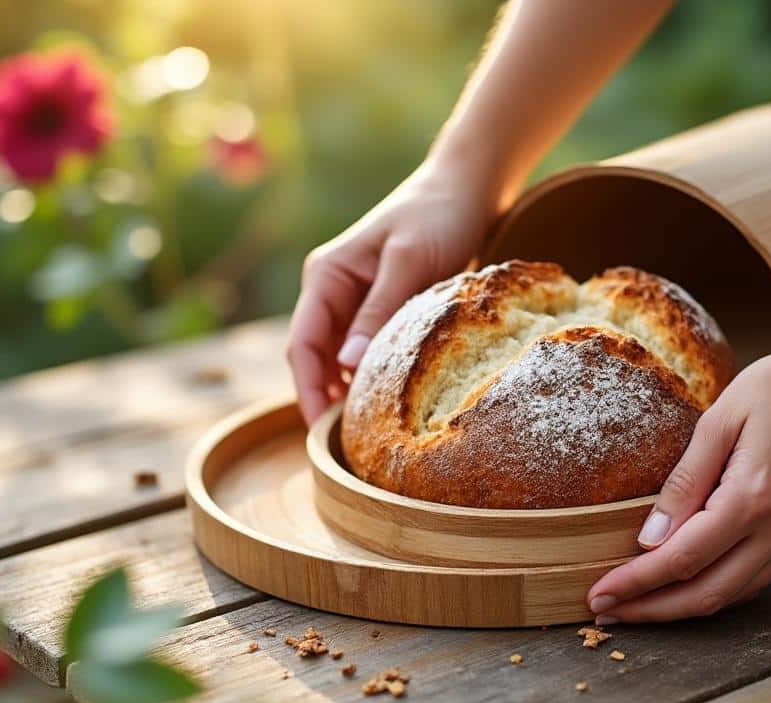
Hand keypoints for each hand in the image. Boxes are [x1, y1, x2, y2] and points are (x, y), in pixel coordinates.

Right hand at [287, 160, 500, 423]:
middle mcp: (332, 290)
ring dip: (346, 390)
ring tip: (365, 433)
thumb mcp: (409, 262)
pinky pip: (364, 348)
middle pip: (314, 357)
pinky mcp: (379, 306)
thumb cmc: (438, 214)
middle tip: (346, 446)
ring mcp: (354, 299)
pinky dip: (369, 374)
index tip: (322, 431)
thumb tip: (347, 364)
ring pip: (338, 357)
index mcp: (326, 276)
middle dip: (323, 399)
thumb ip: (379, 311)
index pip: (303, 345)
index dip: (308, 391)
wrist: (468, 187)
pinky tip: (385, 401)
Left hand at [585, 330, 770, 622]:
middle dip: (653, 610)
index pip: (682, 560)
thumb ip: (684, 485)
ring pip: (736, 594)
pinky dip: (721, 586)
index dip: (636, 584)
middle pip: (708, 594)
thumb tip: (648, 541)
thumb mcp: (718, 422)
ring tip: (639, 604)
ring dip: (685, 605)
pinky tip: (688, 582)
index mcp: (754, 498)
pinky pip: (761, 577)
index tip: (599, 596)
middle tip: (608, 613)